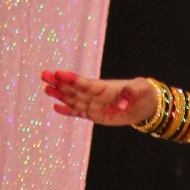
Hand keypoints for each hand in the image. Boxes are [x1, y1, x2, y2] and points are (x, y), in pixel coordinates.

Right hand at [39, 69, 157, 126]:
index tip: (58, 73)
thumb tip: (122, 104)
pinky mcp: (96, 116)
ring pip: (74, 100)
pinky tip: (56, 107)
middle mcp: (96, 95)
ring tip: (46, 89)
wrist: (146, 104)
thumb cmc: (143, 92)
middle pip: (75, 89)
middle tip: (43, 75)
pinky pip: (80, 113)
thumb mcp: (141, 89)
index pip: (86, 83)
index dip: (72, 79)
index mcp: (105, 87)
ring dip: (60, 95)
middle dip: (59, 83)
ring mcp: (95, 105)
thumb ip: (131, 93)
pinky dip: (69, 111)